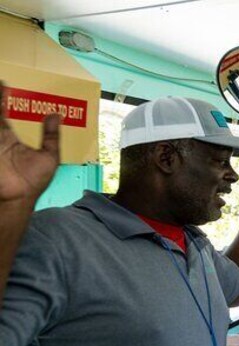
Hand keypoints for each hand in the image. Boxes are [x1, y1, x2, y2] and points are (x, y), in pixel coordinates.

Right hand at [0, 82, 60, 202]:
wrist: (17, 197)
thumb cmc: (33, 182)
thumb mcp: (49, 157)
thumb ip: (52, 136)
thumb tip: (57, 115)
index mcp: (8, 138)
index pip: (2, 111)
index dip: (2, 96)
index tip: (4, 82)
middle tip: (0, 80)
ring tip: (0, 84)